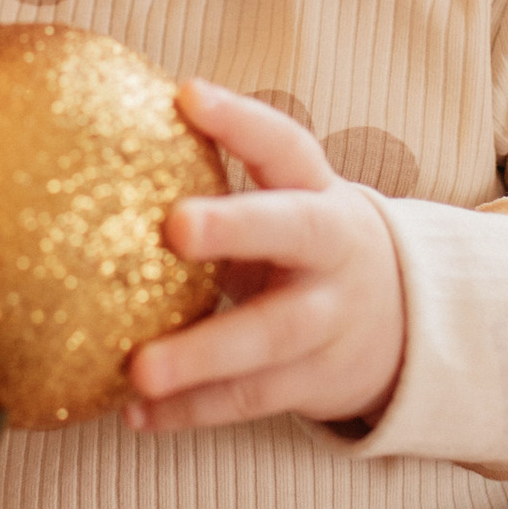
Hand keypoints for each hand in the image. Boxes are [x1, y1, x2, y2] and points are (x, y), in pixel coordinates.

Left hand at [129, 84, 405, 433]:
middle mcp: (331, 251)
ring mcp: (327, 320)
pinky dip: (192, 409)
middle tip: (176, 226)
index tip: (187, 95)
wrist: (401, 325)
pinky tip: (136, 413)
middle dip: (238, 227)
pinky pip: (249, 398)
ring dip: (203, 354)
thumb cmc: (303, 246)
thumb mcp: (287, 202)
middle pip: (294, 233)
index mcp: (317, 194)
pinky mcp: (312, 380)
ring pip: (270, 336)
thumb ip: (218, 175)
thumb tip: (106, 130)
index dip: (241, 121)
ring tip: (140, 370)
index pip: (285, 146)